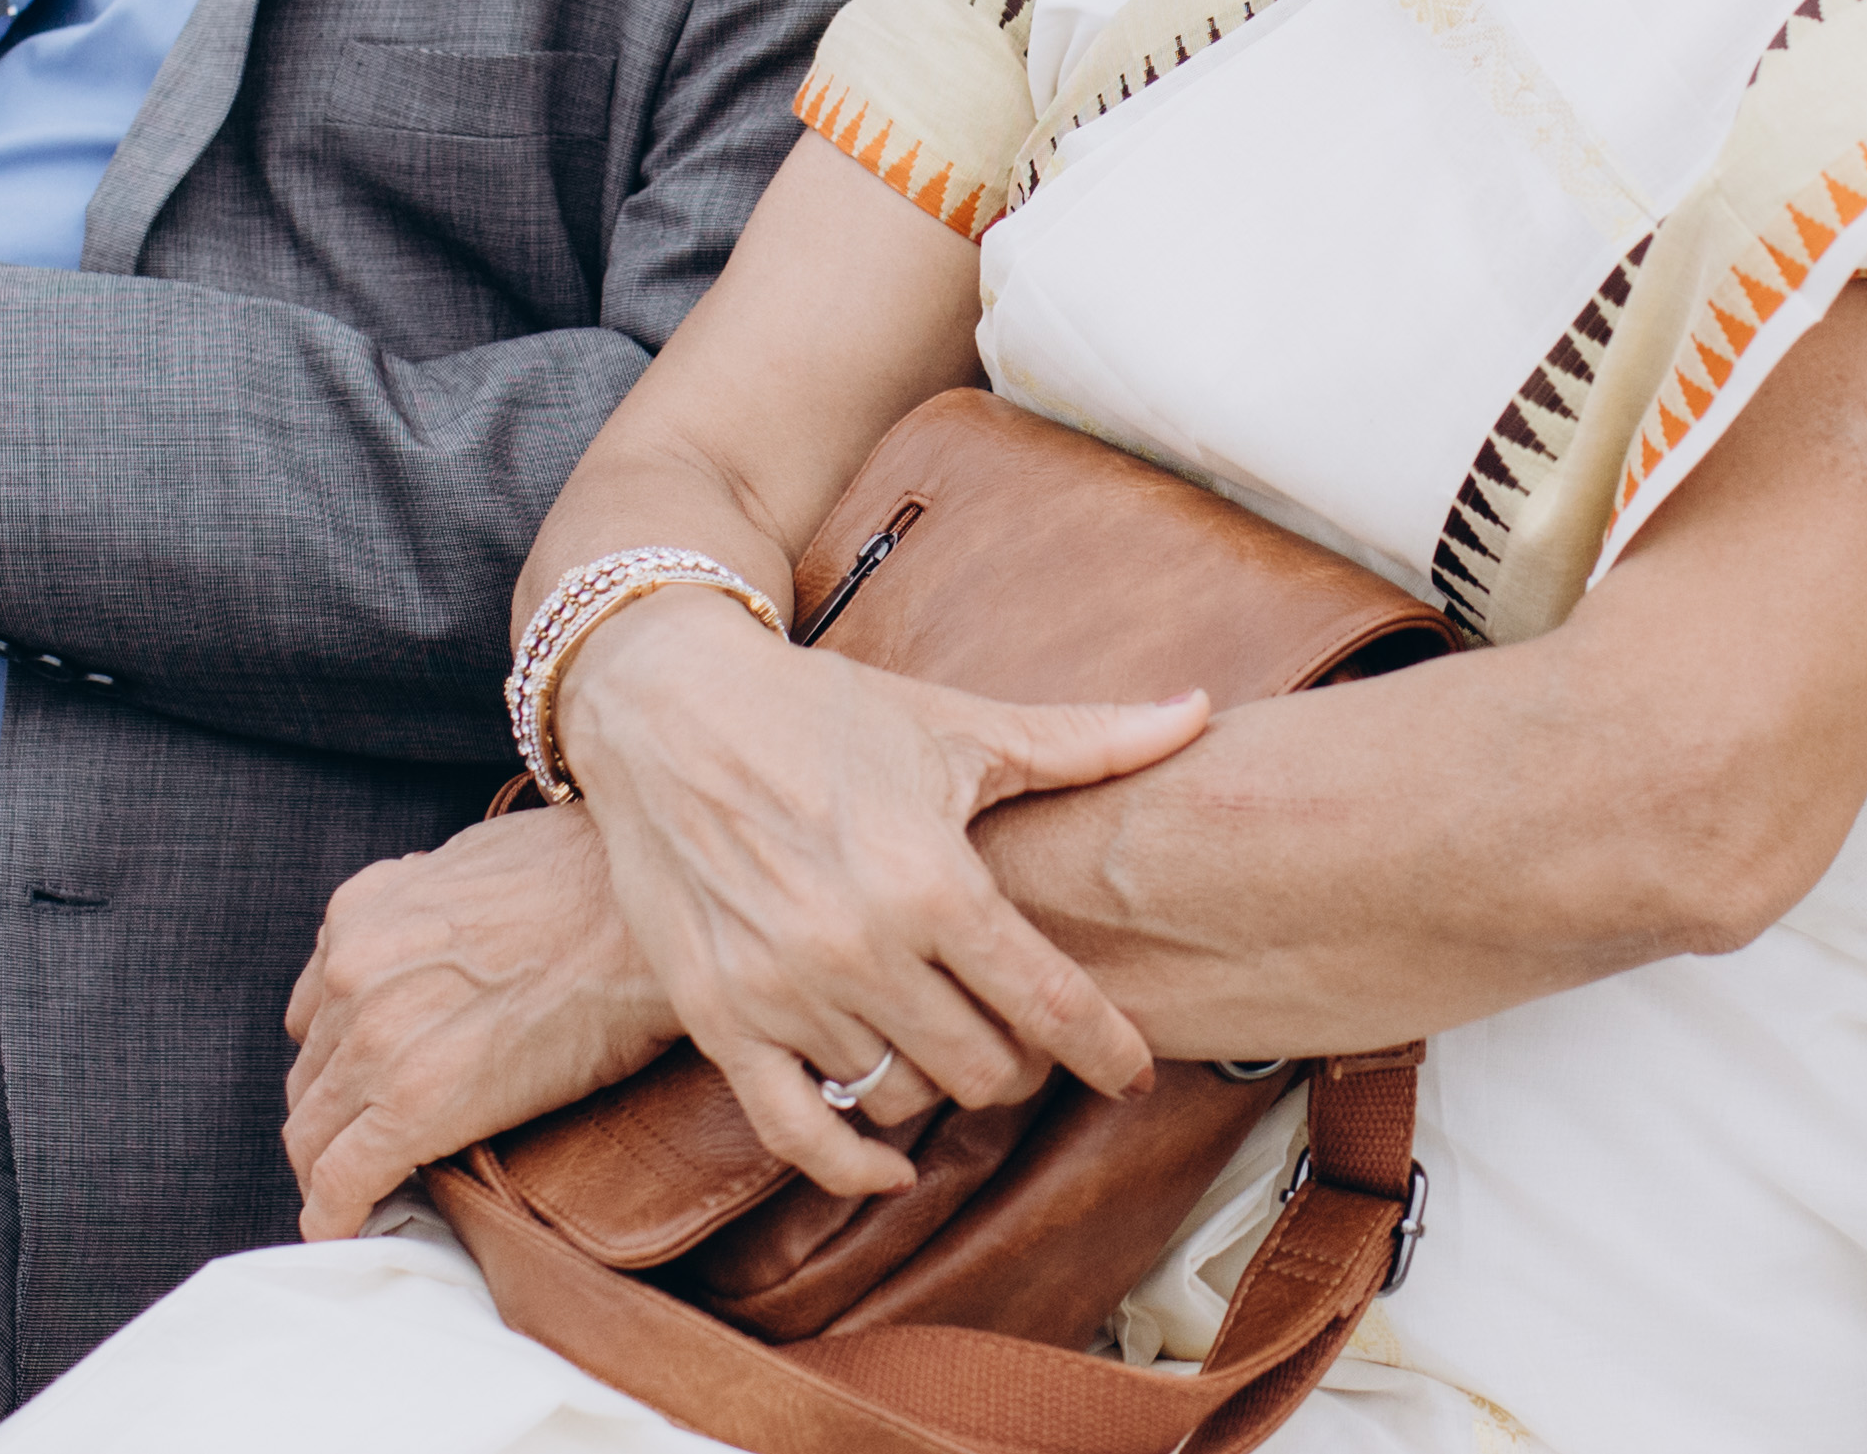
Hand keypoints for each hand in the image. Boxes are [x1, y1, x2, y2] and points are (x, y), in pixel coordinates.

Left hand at [282, 811, 683, 1240]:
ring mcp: (375, 1042)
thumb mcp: (474, 860)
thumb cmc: (592, 880)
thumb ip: (425, 909)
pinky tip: (346, 1230)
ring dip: (330, 1169)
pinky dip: (335, 1216)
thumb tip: (437, 944)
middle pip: (310, 1078)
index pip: (314, 1012)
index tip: (362, 1086)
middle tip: (370, 1148)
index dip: (338, 1058)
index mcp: (360, 913)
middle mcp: (351, 975)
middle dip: (334, 1118)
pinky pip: (342, 1181)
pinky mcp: (413, 1107)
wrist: (648, 921)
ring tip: (363, 1197)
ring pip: (312, 1134)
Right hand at [553, 586, 1206, 1200]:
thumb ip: (1085, 740)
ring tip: (948, 1040)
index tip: (1135, 1072)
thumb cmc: (823, 710)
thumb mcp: (957, 724)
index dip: (1104, 1048)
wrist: (666, 705)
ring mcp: (781, 990)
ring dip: (939, 1083)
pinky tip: (890, 1158)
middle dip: (1021, 1063)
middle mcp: (857, 948)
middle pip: (982, 1069)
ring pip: (900, 1097)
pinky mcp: (717, 1017)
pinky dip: (853, 1162)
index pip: (1046, 1003)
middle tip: (1024, 1034)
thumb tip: (1201, 712)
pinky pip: (798, 1131)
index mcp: (930, 879)